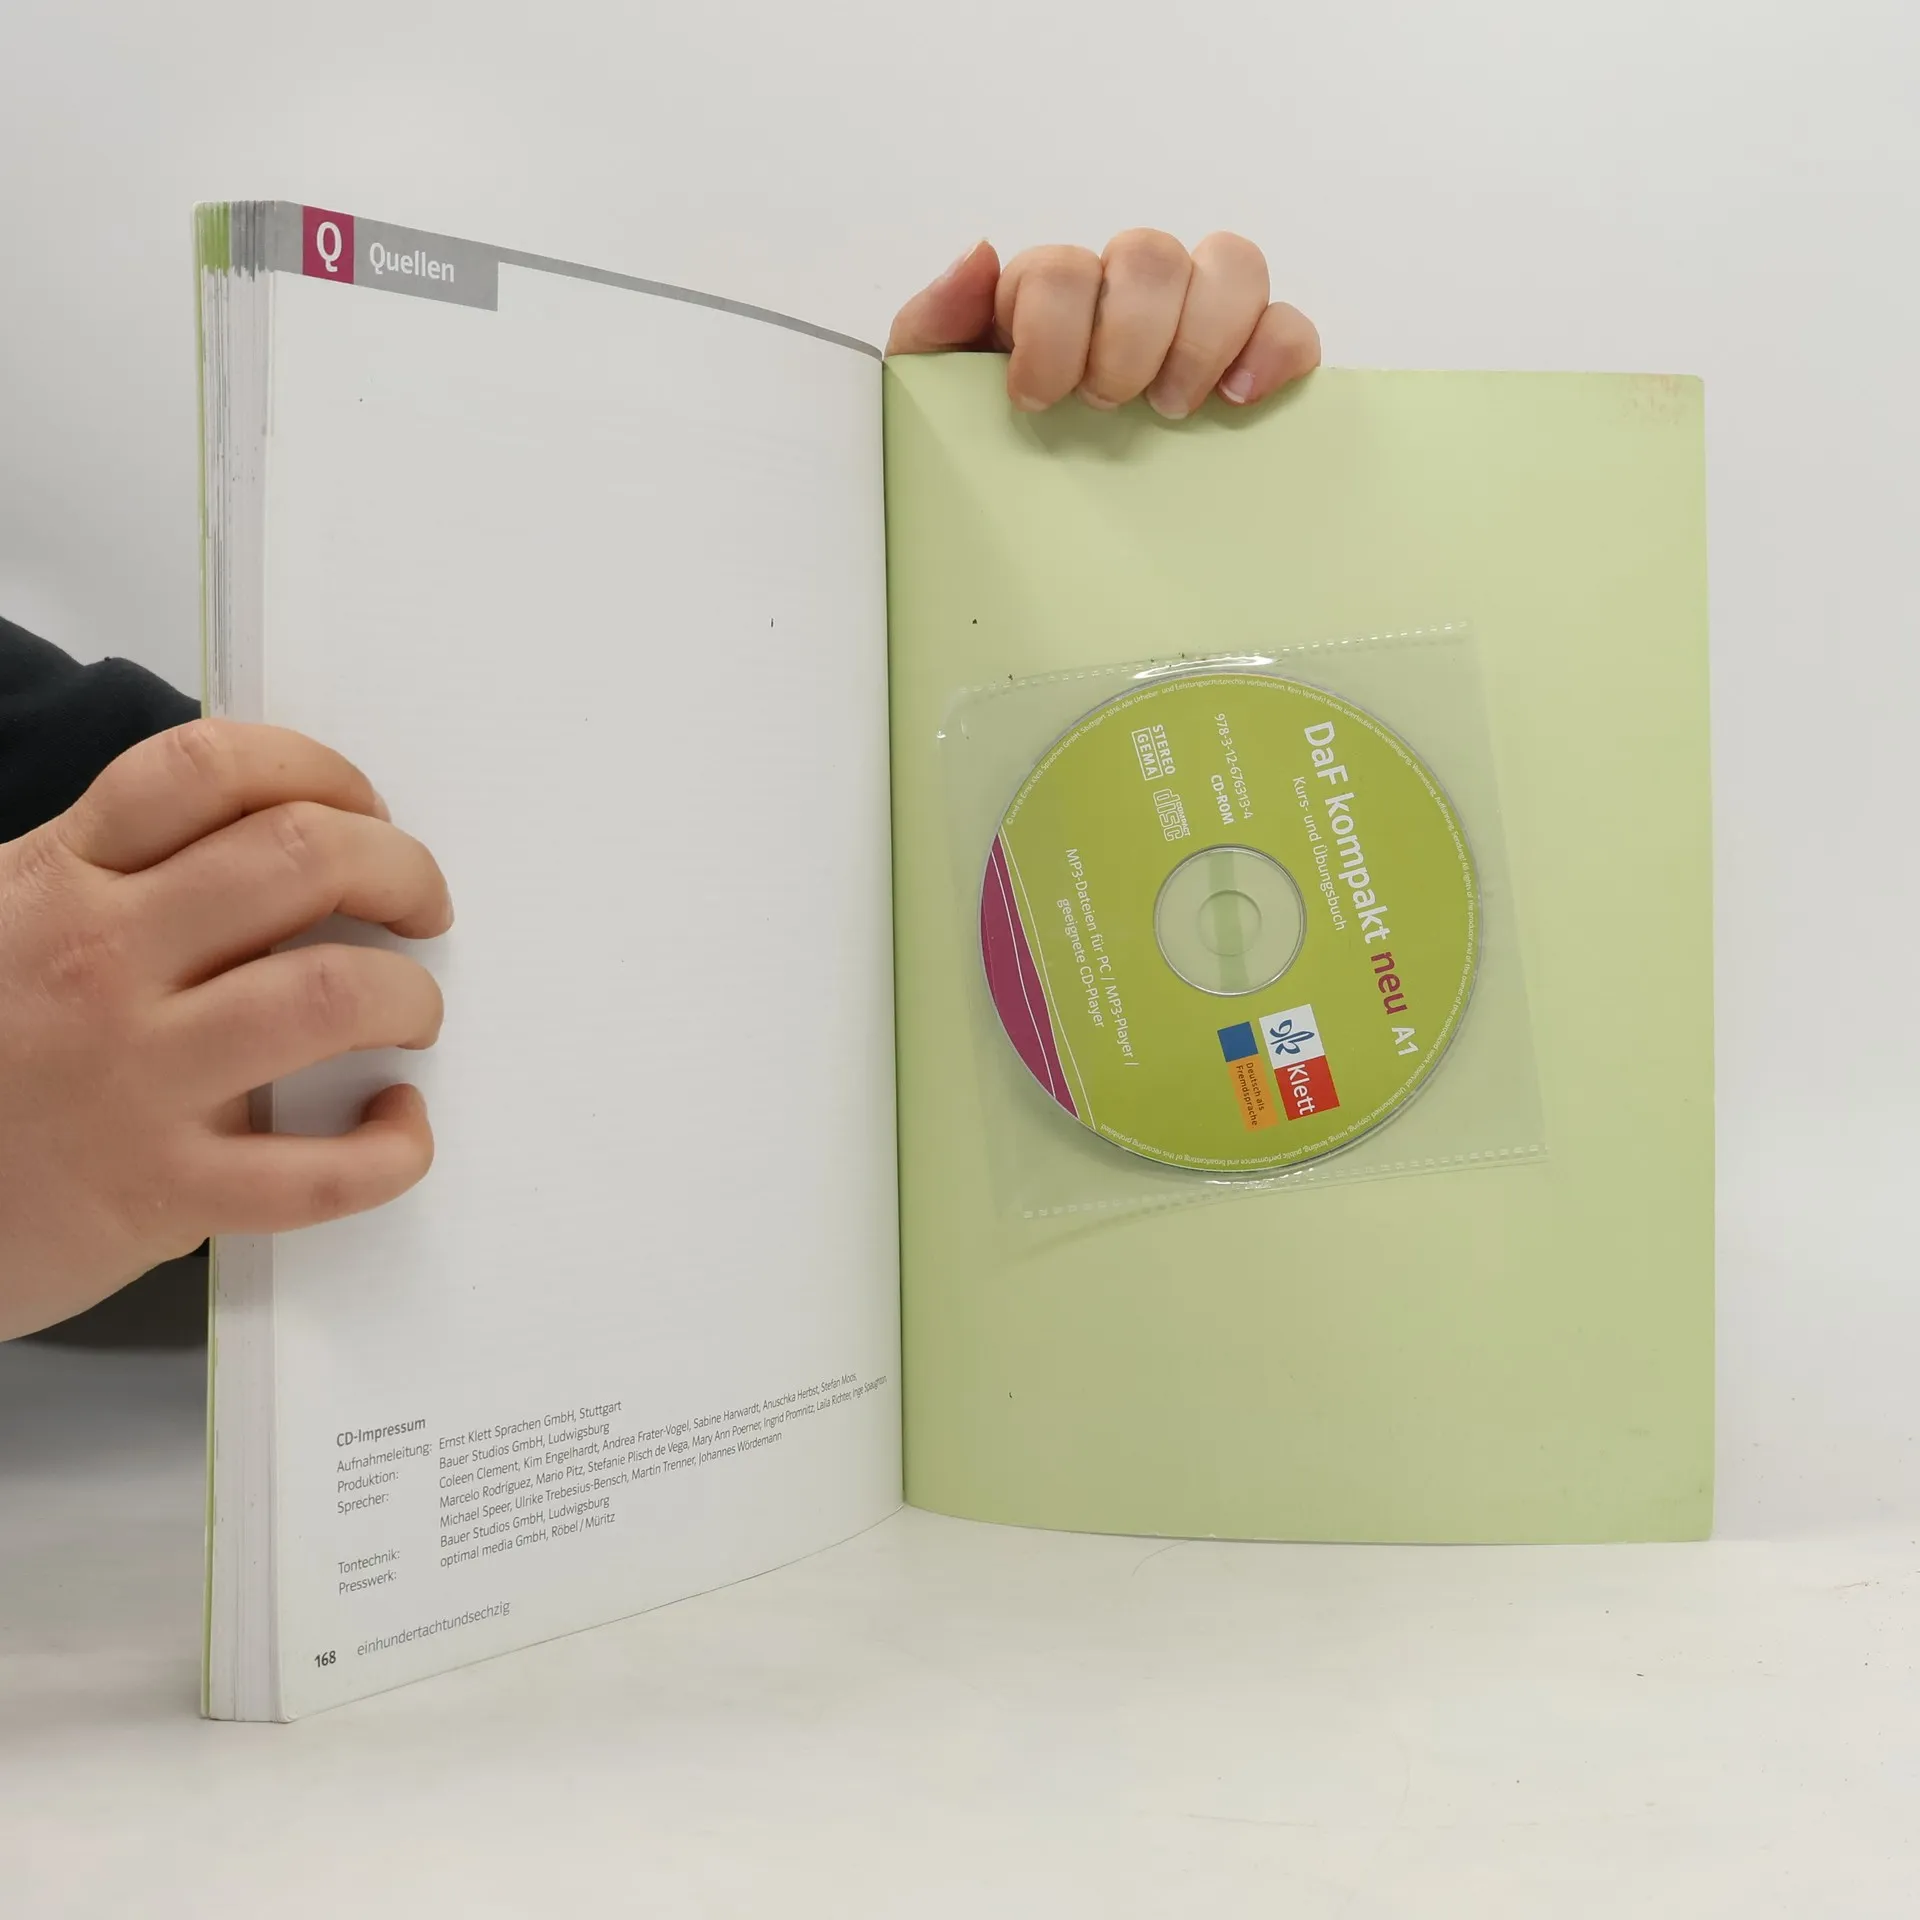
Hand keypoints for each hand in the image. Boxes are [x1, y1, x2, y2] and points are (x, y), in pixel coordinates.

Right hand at [0, 720, 451, 1338]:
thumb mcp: (3, 922)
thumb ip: (116, 880)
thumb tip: (281, 844)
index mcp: (62, 879)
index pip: (209, 770)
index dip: (318, 771)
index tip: (366, 807)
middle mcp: (101, 962)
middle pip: (299, 858)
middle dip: (401, 868)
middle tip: (424, 904)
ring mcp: (134, 1078)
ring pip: (331, 995)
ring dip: (409, 996)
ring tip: (412, 1014)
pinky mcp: (159, 1191)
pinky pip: (320, 1172)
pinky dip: (391, 1149)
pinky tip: (394, 1126)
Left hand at [887, 230, 1318, 417]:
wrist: (1028, 535)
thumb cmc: (986, 457)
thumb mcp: (934, 396)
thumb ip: (936, 322)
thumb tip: (979, 254)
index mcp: (1048, 301)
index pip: (1063, 267)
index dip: (1053, 326)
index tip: (1035, 398)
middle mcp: (1125, 298)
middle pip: (1151, 256)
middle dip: (1128, 335)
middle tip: (1107, 403)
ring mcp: (1196, 327)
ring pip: (1231, 266)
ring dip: (1201, 335)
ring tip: (1172, 409)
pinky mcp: (1253, 367)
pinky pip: (1289, 327)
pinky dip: (1278, 348)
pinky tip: (1242, 398)